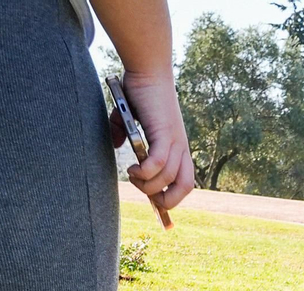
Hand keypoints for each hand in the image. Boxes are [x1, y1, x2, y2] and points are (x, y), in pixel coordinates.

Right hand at [120, 70, 194, 210]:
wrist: (146, 70)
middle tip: (141, 189)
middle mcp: (181, 148)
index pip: (185, 183)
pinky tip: (131, 169)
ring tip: (131, 174)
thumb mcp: (128, 119)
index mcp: (178, 148)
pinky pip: (158, 164)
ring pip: (168, 179)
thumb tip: (118, 147)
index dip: (172, 199)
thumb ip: (123, 134)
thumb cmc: (138, 92)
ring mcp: (175, 141)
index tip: (157, 207)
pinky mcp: (164, 134)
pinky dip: (144, 172)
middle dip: (163, 199)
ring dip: (146, 185)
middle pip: (184, 189)